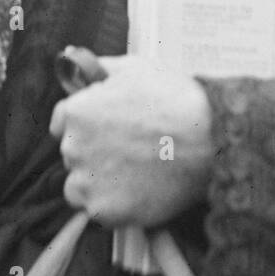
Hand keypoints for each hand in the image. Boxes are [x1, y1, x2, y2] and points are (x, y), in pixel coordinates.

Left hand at [48, 54, 216, 226]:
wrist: (211, 138)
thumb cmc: (176, 99)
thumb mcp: (136, 68)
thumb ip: (100, 68)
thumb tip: (78, 63)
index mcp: (77, 112)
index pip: (63, 124)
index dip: (88, 127)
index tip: (108, 132)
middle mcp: (74, 147)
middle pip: (73, 156)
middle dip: (95, 154)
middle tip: (131, 152)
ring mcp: (88, 182)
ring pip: (79, 187)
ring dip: (98, 184)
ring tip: (134, 176)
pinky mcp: (106, 210)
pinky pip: (99, 212)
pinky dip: (115, 206)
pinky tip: (140, 192)